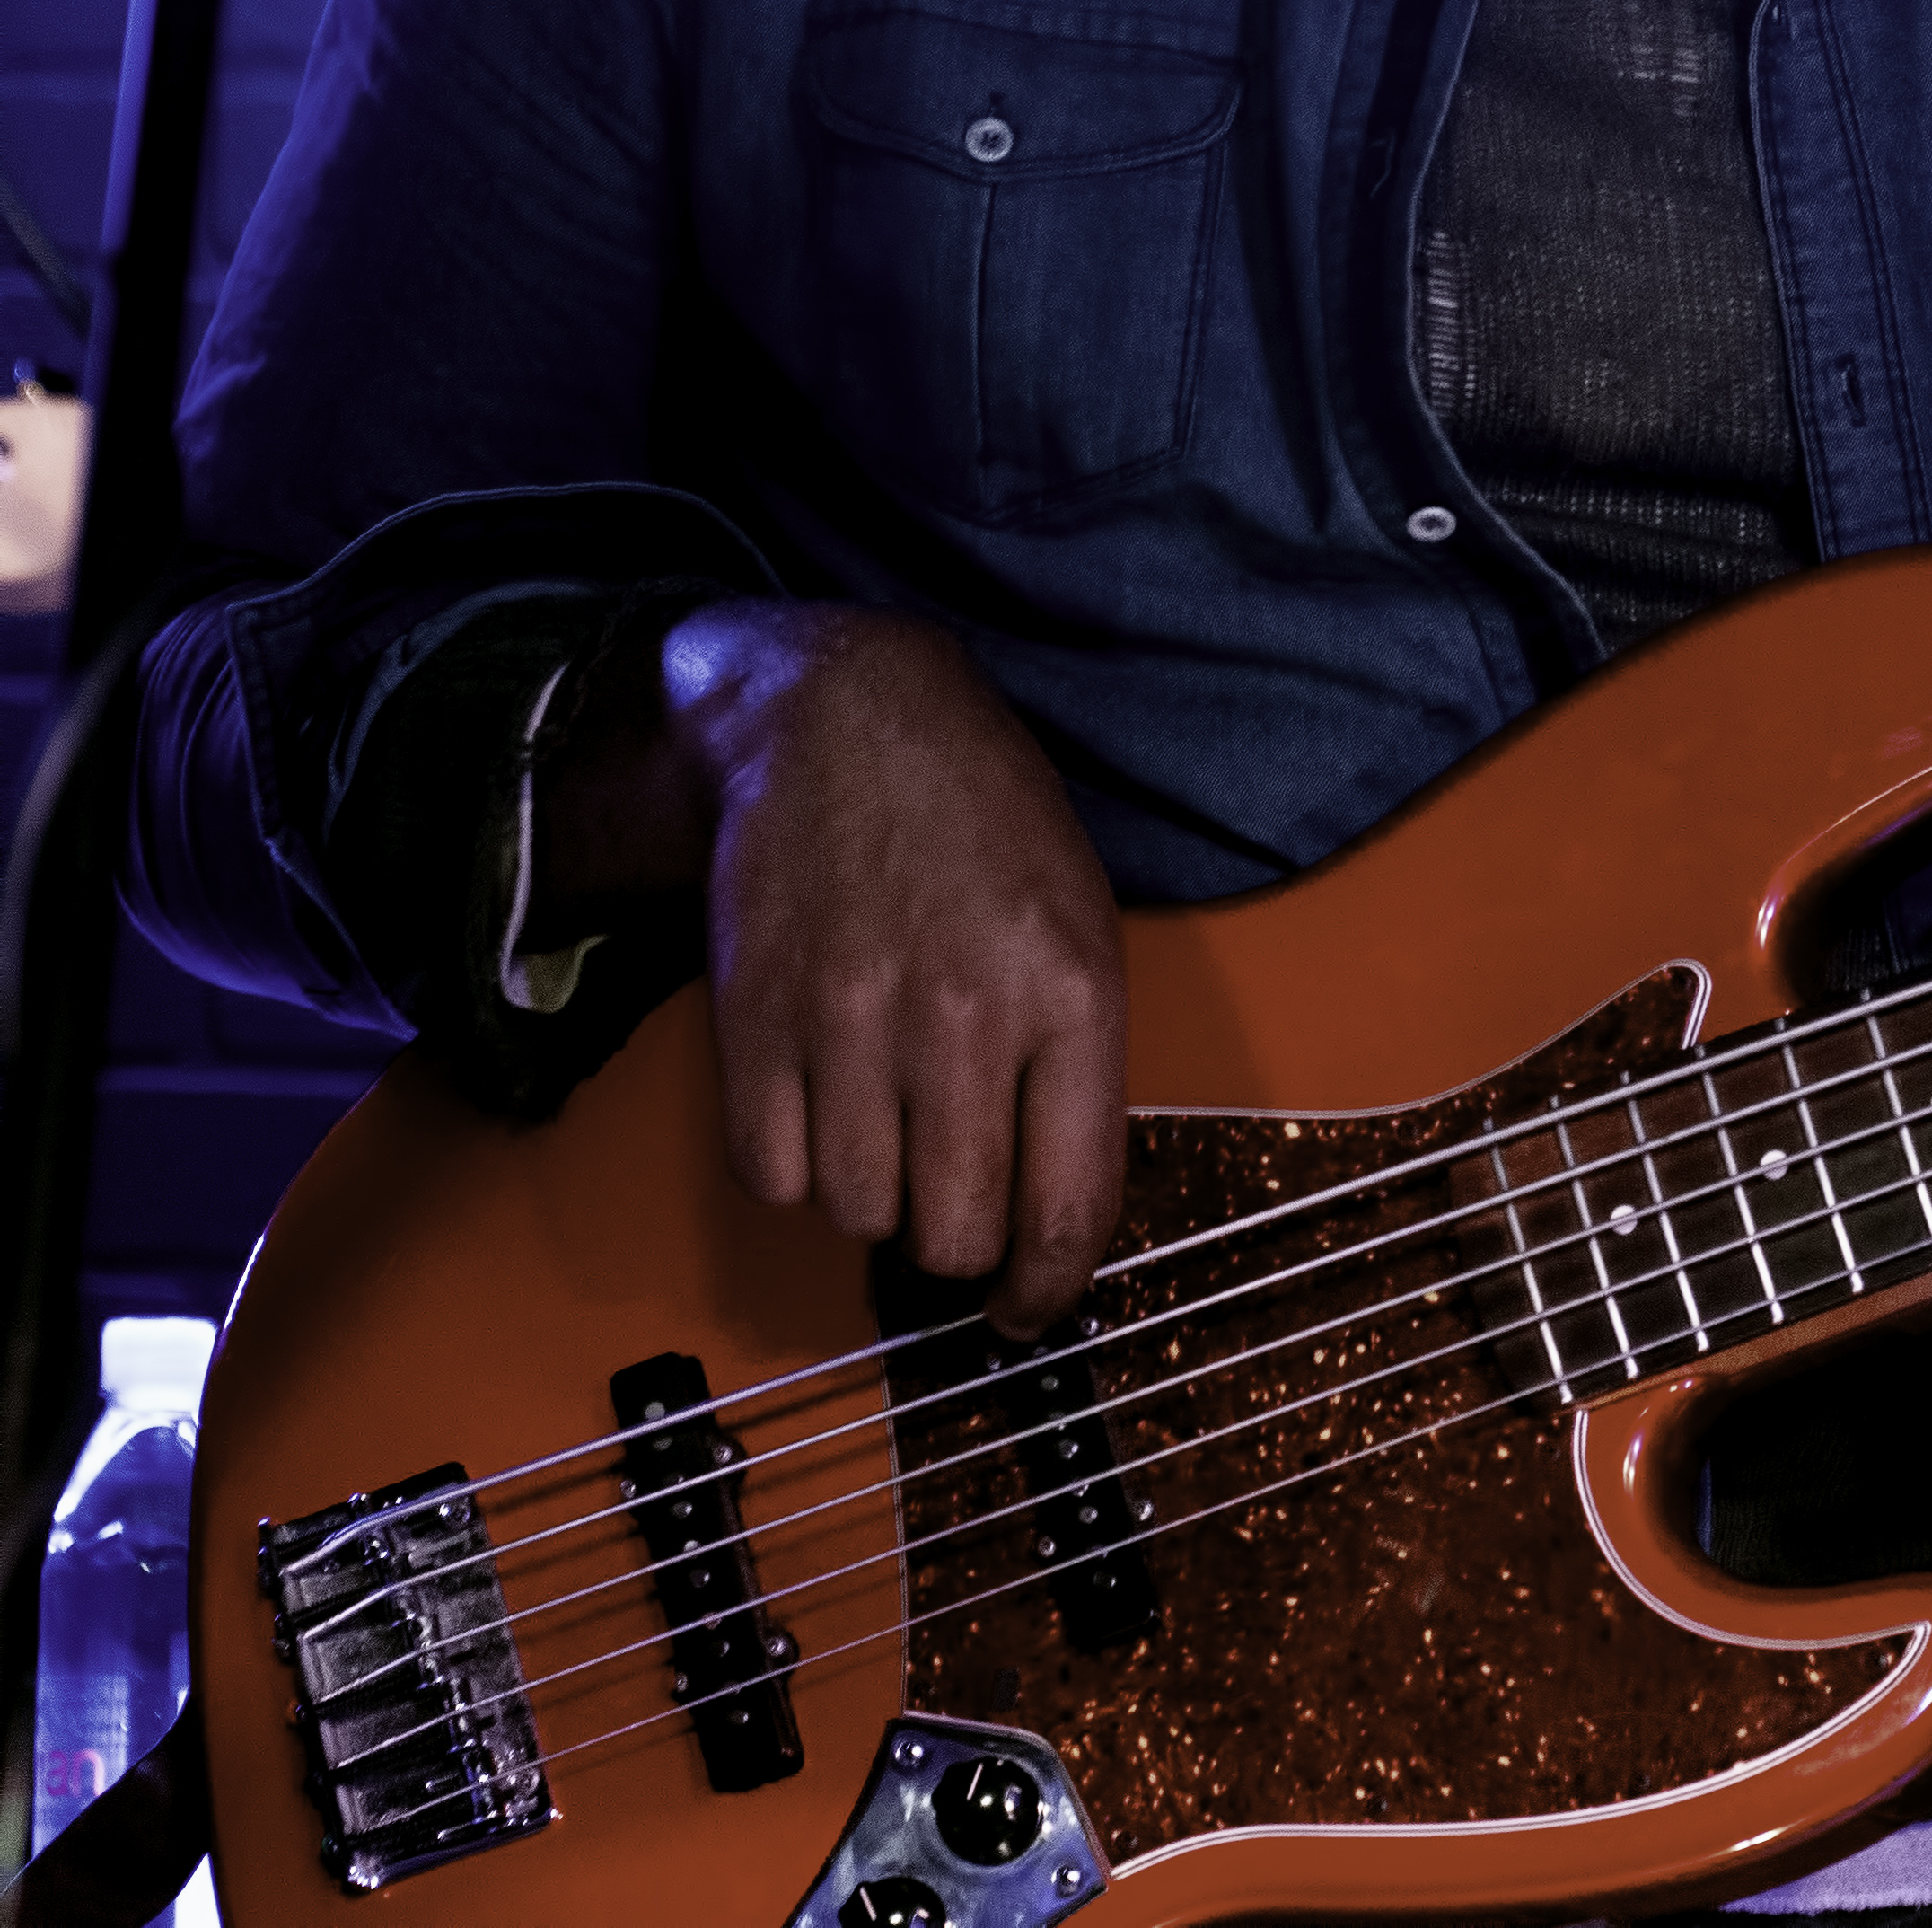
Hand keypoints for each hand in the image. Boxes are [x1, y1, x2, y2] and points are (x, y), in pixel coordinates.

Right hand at [540, 601, 1124, 1334]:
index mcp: (1070, 995)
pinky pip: (771, 1177)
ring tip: (891, 1130)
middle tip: (959, 1207)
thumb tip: (1054, 1210)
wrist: (845, 721)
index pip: (1070, 1204)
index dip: (1050, 1287)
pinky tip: (823, 1112)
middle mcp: (962, 1019)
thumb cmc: (983, 822)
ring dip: (879, 1200)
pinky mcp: (754, 1023)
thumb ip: (1078, 1065)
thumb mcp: (1081, 924)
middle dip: (963, 1247)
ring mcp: (848, 1023)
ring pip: (860, 1214)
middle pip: (955, 1233)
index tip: (1030, 1307)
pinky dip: (796, 1171)